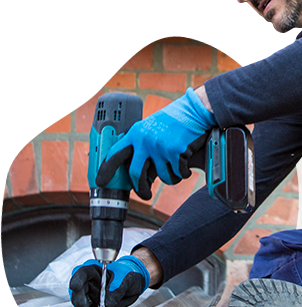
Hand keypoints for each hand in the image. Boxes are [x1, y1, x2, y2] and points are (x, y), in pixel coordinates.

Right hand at [69, 256, 149, 306]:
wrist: (135, 283)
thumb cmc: (129, 274)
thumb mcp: (127, 278)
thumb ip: (117, 288)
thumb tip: (107, 302)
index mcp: (94, 270)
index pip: (82, 273)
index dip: (76, 279)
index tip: (75, 286)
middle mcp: (89, 282)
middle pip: (77, 291)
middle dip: (78, 299)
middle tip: (83, 305)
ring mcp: (90, 295)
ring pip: (80, 304)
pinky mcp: (93, 305)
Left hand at [96, 87, 216, 199]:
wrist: (195, 110)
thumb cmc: (175, 120)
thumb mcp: (153, 127)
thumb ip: (142, 143)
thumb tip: (137, 169)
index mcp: (136, 133)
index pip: (115, 155)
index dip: (106, 170)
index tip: (101, 182)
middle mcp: (145, 141)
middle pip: (137, 174)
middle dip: (141, 189)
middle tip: (146, 195)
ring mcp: (160, 147)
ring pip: (163, 177)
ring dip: (171, 178)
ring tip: (177, 172)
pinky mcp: (176, 152)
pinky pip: (179, 173)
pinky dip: (184, 173)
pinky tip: (187, 166)